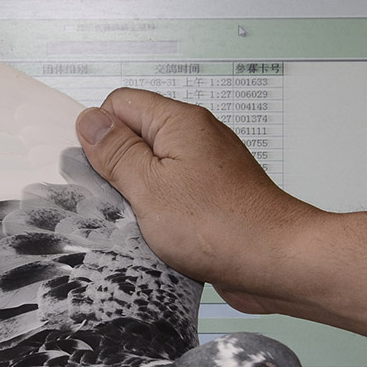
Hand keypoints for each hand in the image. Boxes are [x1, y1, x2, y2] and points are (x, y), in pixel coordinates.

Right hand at [75, 88, 321, 312]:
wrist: (277, 262)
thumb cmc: (221, 225)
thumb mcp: (148, 187)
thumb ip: (115, 152)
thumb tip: (90, 122)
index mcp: (179, 122)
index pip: (120, 104)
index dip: (101, 134)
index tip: (98, 169)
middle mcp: (196, 138)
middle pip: (135, 138)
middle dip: (118, 169)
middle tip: (121, 200)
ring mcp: (206, 168)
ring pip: (152, 171)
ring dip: (139, 197)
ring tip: (145, 222)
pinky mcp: (213, 197)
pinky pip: (172, 195)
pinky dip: (160, 214)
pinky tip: (162, 236)